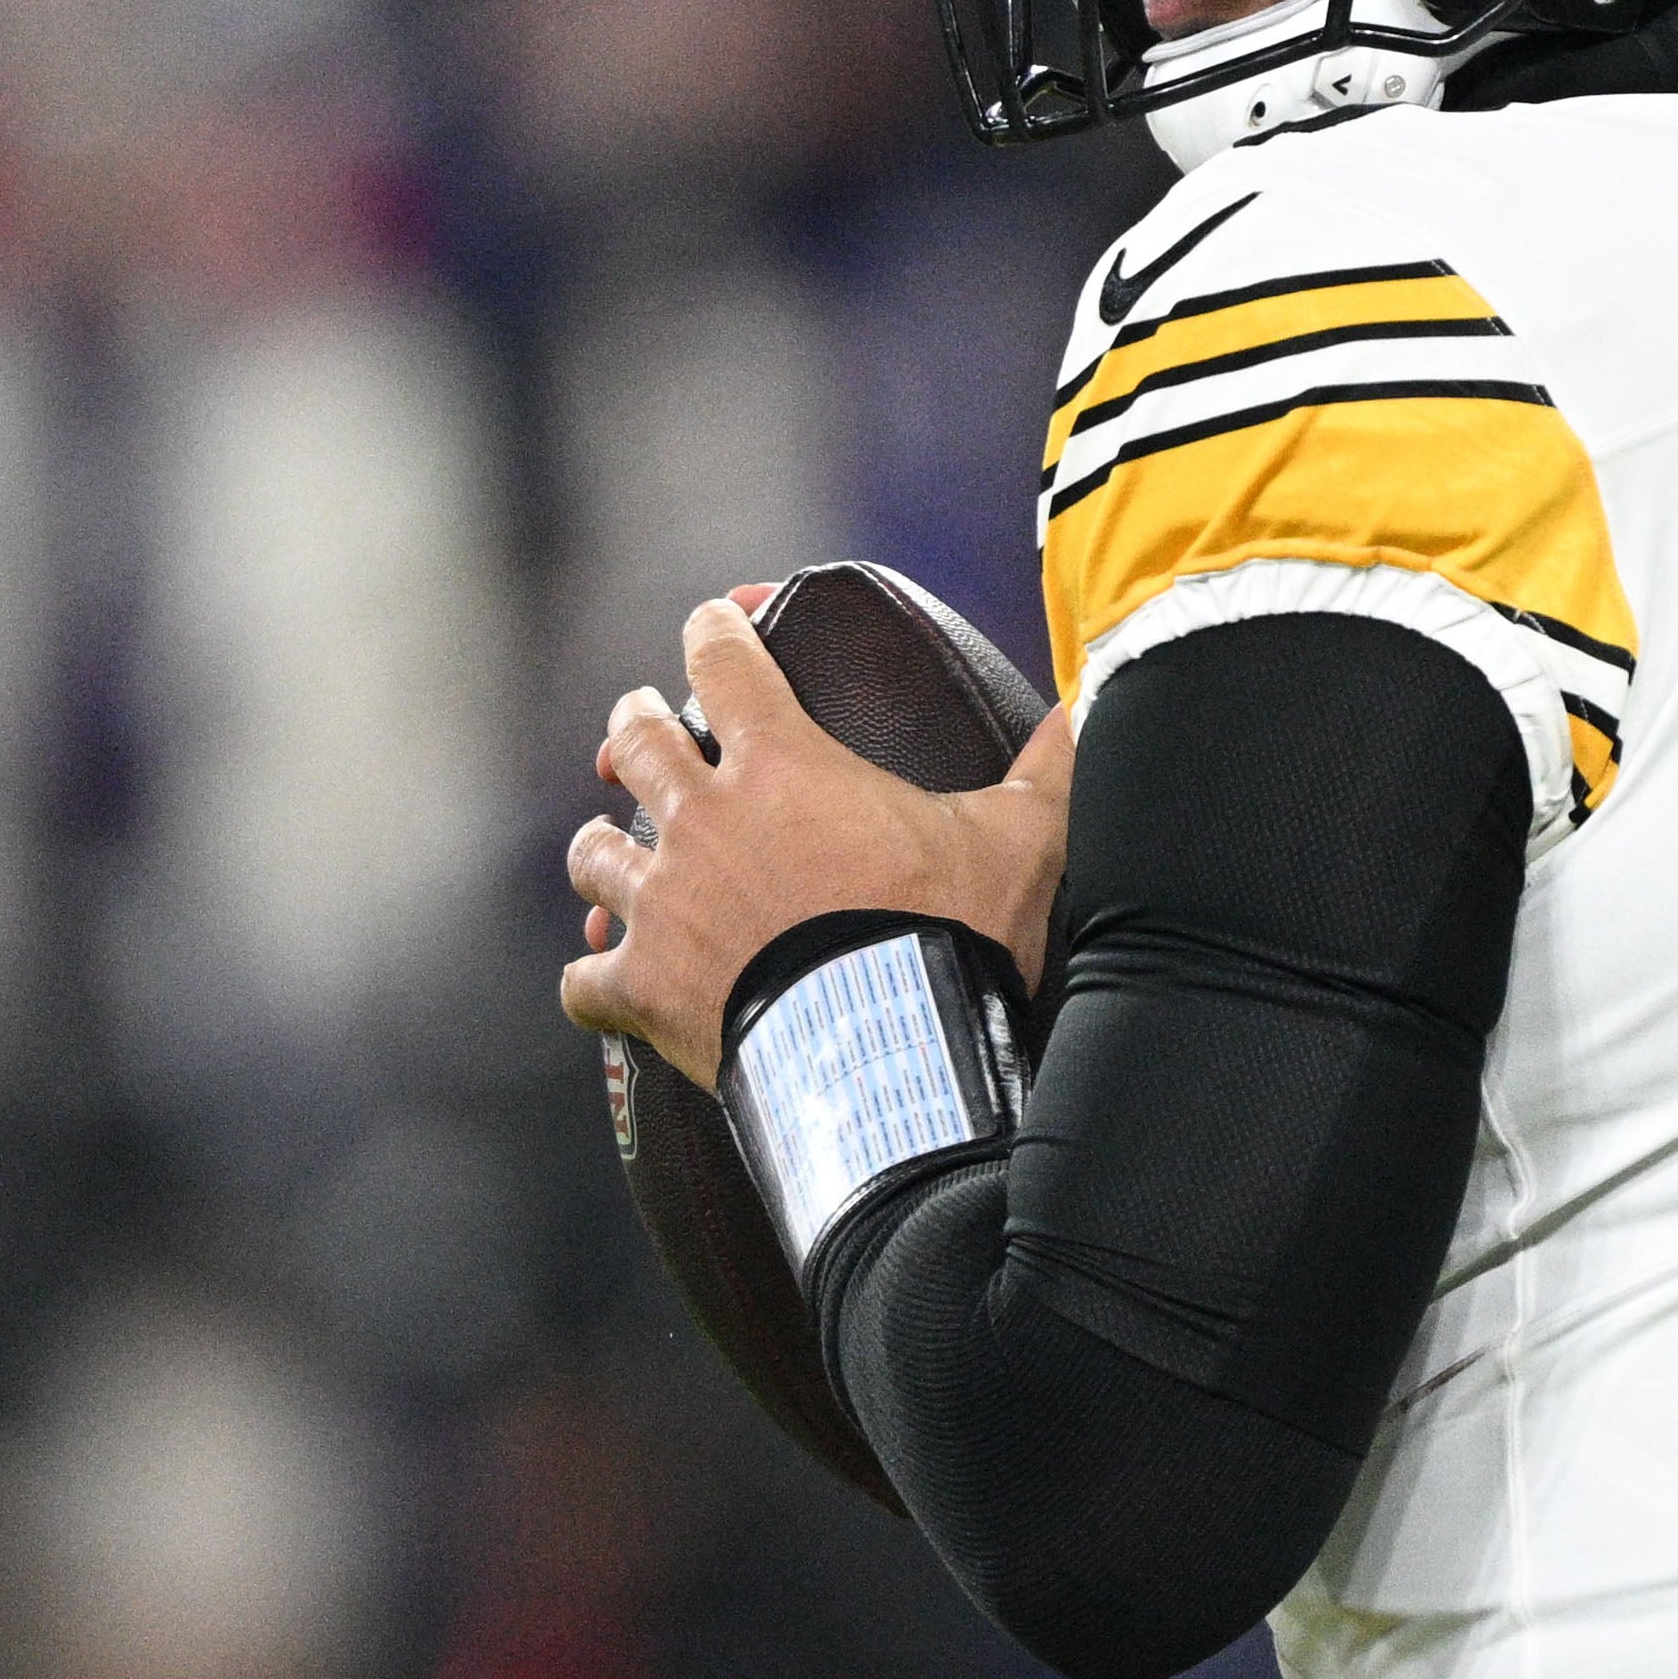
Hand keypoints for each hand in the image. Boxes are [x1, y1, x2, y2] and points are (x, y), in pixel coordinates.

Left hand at [559, 597, 1074, 1087]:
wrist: (891, 1052)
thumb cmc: (950, 934)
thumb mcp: (1019, 840)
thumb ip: (1051, 767)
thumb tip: (1093, 706)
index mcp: (783, 765)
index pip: (724, 662)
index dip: (712, 633)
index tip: (710, 626)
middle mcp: (704, 821)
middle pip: (632, 743)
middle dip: (632, 728)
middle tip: (637, 728)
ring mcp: (662, 906)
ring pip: (592, 856)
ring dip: (600, 852)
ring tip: (607, 854)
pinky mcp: (642, 988)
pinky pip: (584, 980)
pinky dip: (593, 981)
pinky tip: (604, 985)